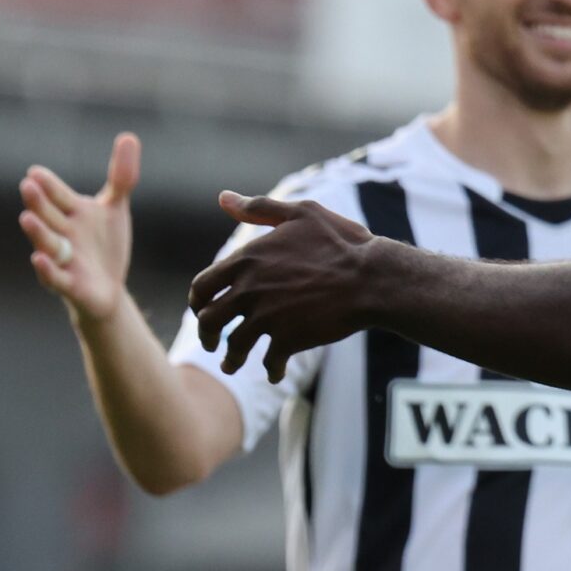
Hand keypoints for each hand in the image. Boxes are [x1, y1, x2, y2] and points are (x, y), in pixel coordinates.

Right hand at [21, 134, 141, 325]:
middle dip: (38, 202)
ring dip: (37, 232)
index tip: (35, 171)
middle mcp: (62, 233)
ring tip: (26, 218)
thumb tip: (129, 136)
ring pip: (47, 243)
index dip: (49, 185)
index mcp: (71, 213)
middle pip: (48, 215)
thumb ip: (120, 177)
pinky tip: (38, 259)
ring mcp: (64, 259)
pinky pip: (54, 277)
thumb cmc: (104, 246)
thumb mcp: (115, 209)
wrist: (108, 290)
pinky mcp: (69, 285)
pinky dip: (46, 269)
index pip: (58, 195)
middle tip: (28, 185)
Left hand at [186, 192, 377, 381]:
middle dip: (206, 335)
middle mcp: (249, 290)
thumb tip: (224, 198)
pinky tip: (275, 373)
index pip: (202, 286)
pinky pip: (268, 361)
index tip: (203, 310)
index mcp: (246, 260)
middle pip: (209, 320)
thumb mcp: (300, 213)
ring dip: (231, 359)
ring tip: (233, 366)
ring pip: (233, 346)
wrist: (371, 278)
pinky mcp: (288, 340)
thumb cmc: (340, 242)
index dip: (198, 301)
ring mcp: (267, 317)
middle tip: (211, 344)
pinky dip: (270, 370)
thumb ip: (258, 208)